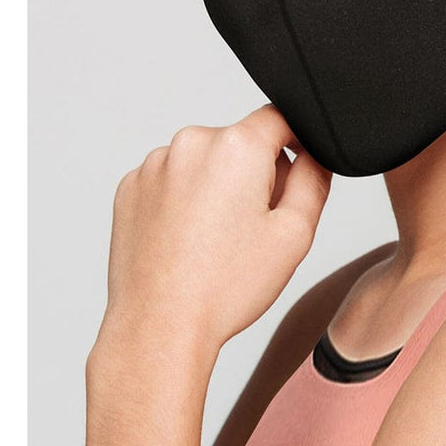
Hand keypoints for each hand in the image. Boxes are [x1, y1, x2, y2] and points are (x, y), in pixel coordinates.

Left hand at [94, 103, 332, 360]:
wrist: (158, 327)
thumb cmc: (225, 287)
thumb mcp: (296, 233)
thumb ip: (314, 178)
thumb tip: (313, 154)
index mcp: (237, 146)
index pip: (280, 118)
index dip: (295, 145)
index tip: (290, 182)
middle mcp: (191, 143)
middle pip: (240, 141)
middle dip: (254, 172)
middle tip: (253, 226)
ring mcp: (155, 164)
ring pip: (204, 161)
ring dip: (216, 185)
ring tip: (215, 239)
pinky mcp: (131, 187)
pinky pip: (171, 179)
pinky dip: (183, 199)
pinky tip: (187, 240)